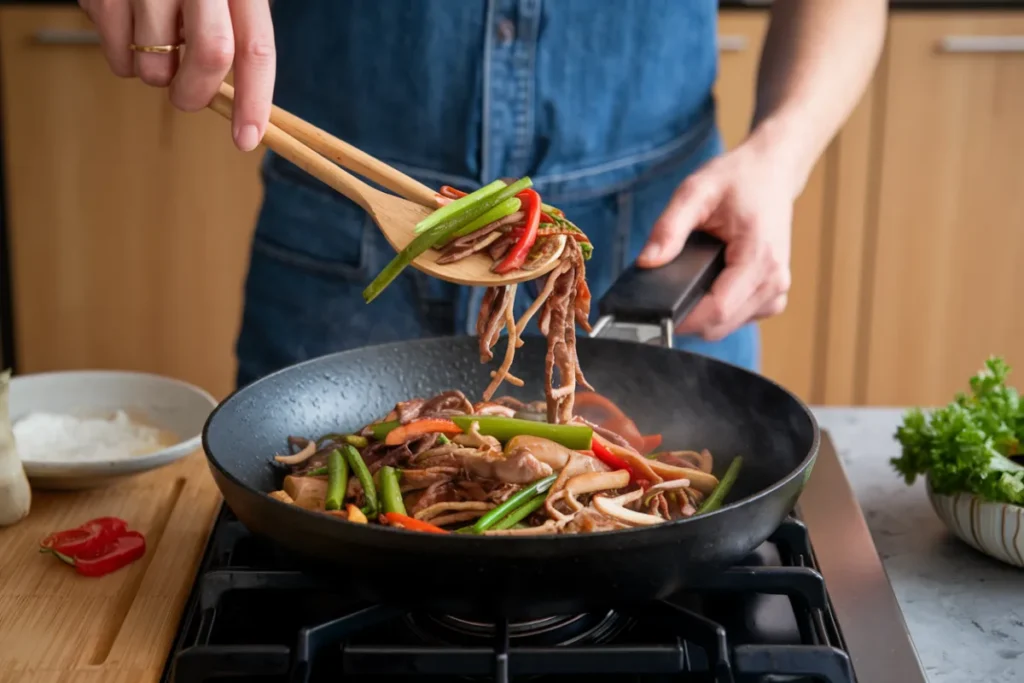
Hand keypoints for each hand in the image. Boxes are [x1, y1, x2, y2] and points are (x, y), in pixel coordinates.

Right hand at [78, 0, 274, 151]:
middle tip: (187, 97)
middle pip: (211, 56)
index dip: (254, 101)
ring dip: (155, 75)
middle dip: (198, 94)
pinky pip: (114, 52)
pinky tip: (128, 29)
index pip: (255, 48)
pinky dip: (123, 59)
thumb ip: (236, 34)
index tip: (247, 139)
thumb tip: (240, 102)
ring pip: (155, 65)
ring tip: (154, 46)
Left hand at [637, 133, 796, 340]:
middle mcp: (775, 281)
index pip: (718, 311)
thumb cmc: (739, 179)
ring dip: (701, 313)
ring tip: (688, 280)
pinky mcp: (772, 296)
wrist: (772, 172)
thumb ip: (669, 228)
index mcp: (761, 258)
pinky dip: (716, 309)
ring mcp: (776, 292)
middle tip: (663, 292)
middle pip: (720, 325)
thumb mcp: (695, 192)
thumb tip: (647, 262)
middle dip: (687, 315)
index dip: (682, 317)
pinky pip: (737, 318)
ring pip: (727, 326)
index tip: (655, 313)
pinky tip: (707, 284)